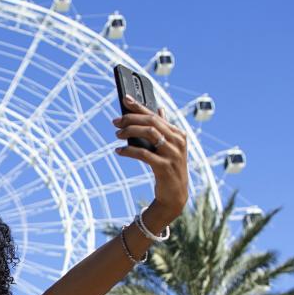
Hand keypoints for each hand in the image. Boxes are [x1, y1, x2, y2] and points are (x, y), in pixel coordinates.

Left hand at [113, 96, 189, 224]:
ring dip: (130, 131)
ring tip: (117, 135)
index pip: (155, 115)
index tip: (125, 99)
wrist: (175, 195)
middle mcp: (178, 141)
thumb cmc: (169, 169)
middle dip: (131, 119)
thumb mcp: (170, 147)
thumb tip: (159, 109)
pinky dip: (129, 151)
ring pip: (149, 133)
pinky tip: (119, 151)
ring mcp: (173, 154)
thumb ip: (164, 128)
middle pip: (152, 122)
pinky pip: (144, 154)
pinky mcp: (165, 167)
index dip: (139, 106)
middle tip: (115, 122)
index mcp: (178, 134)